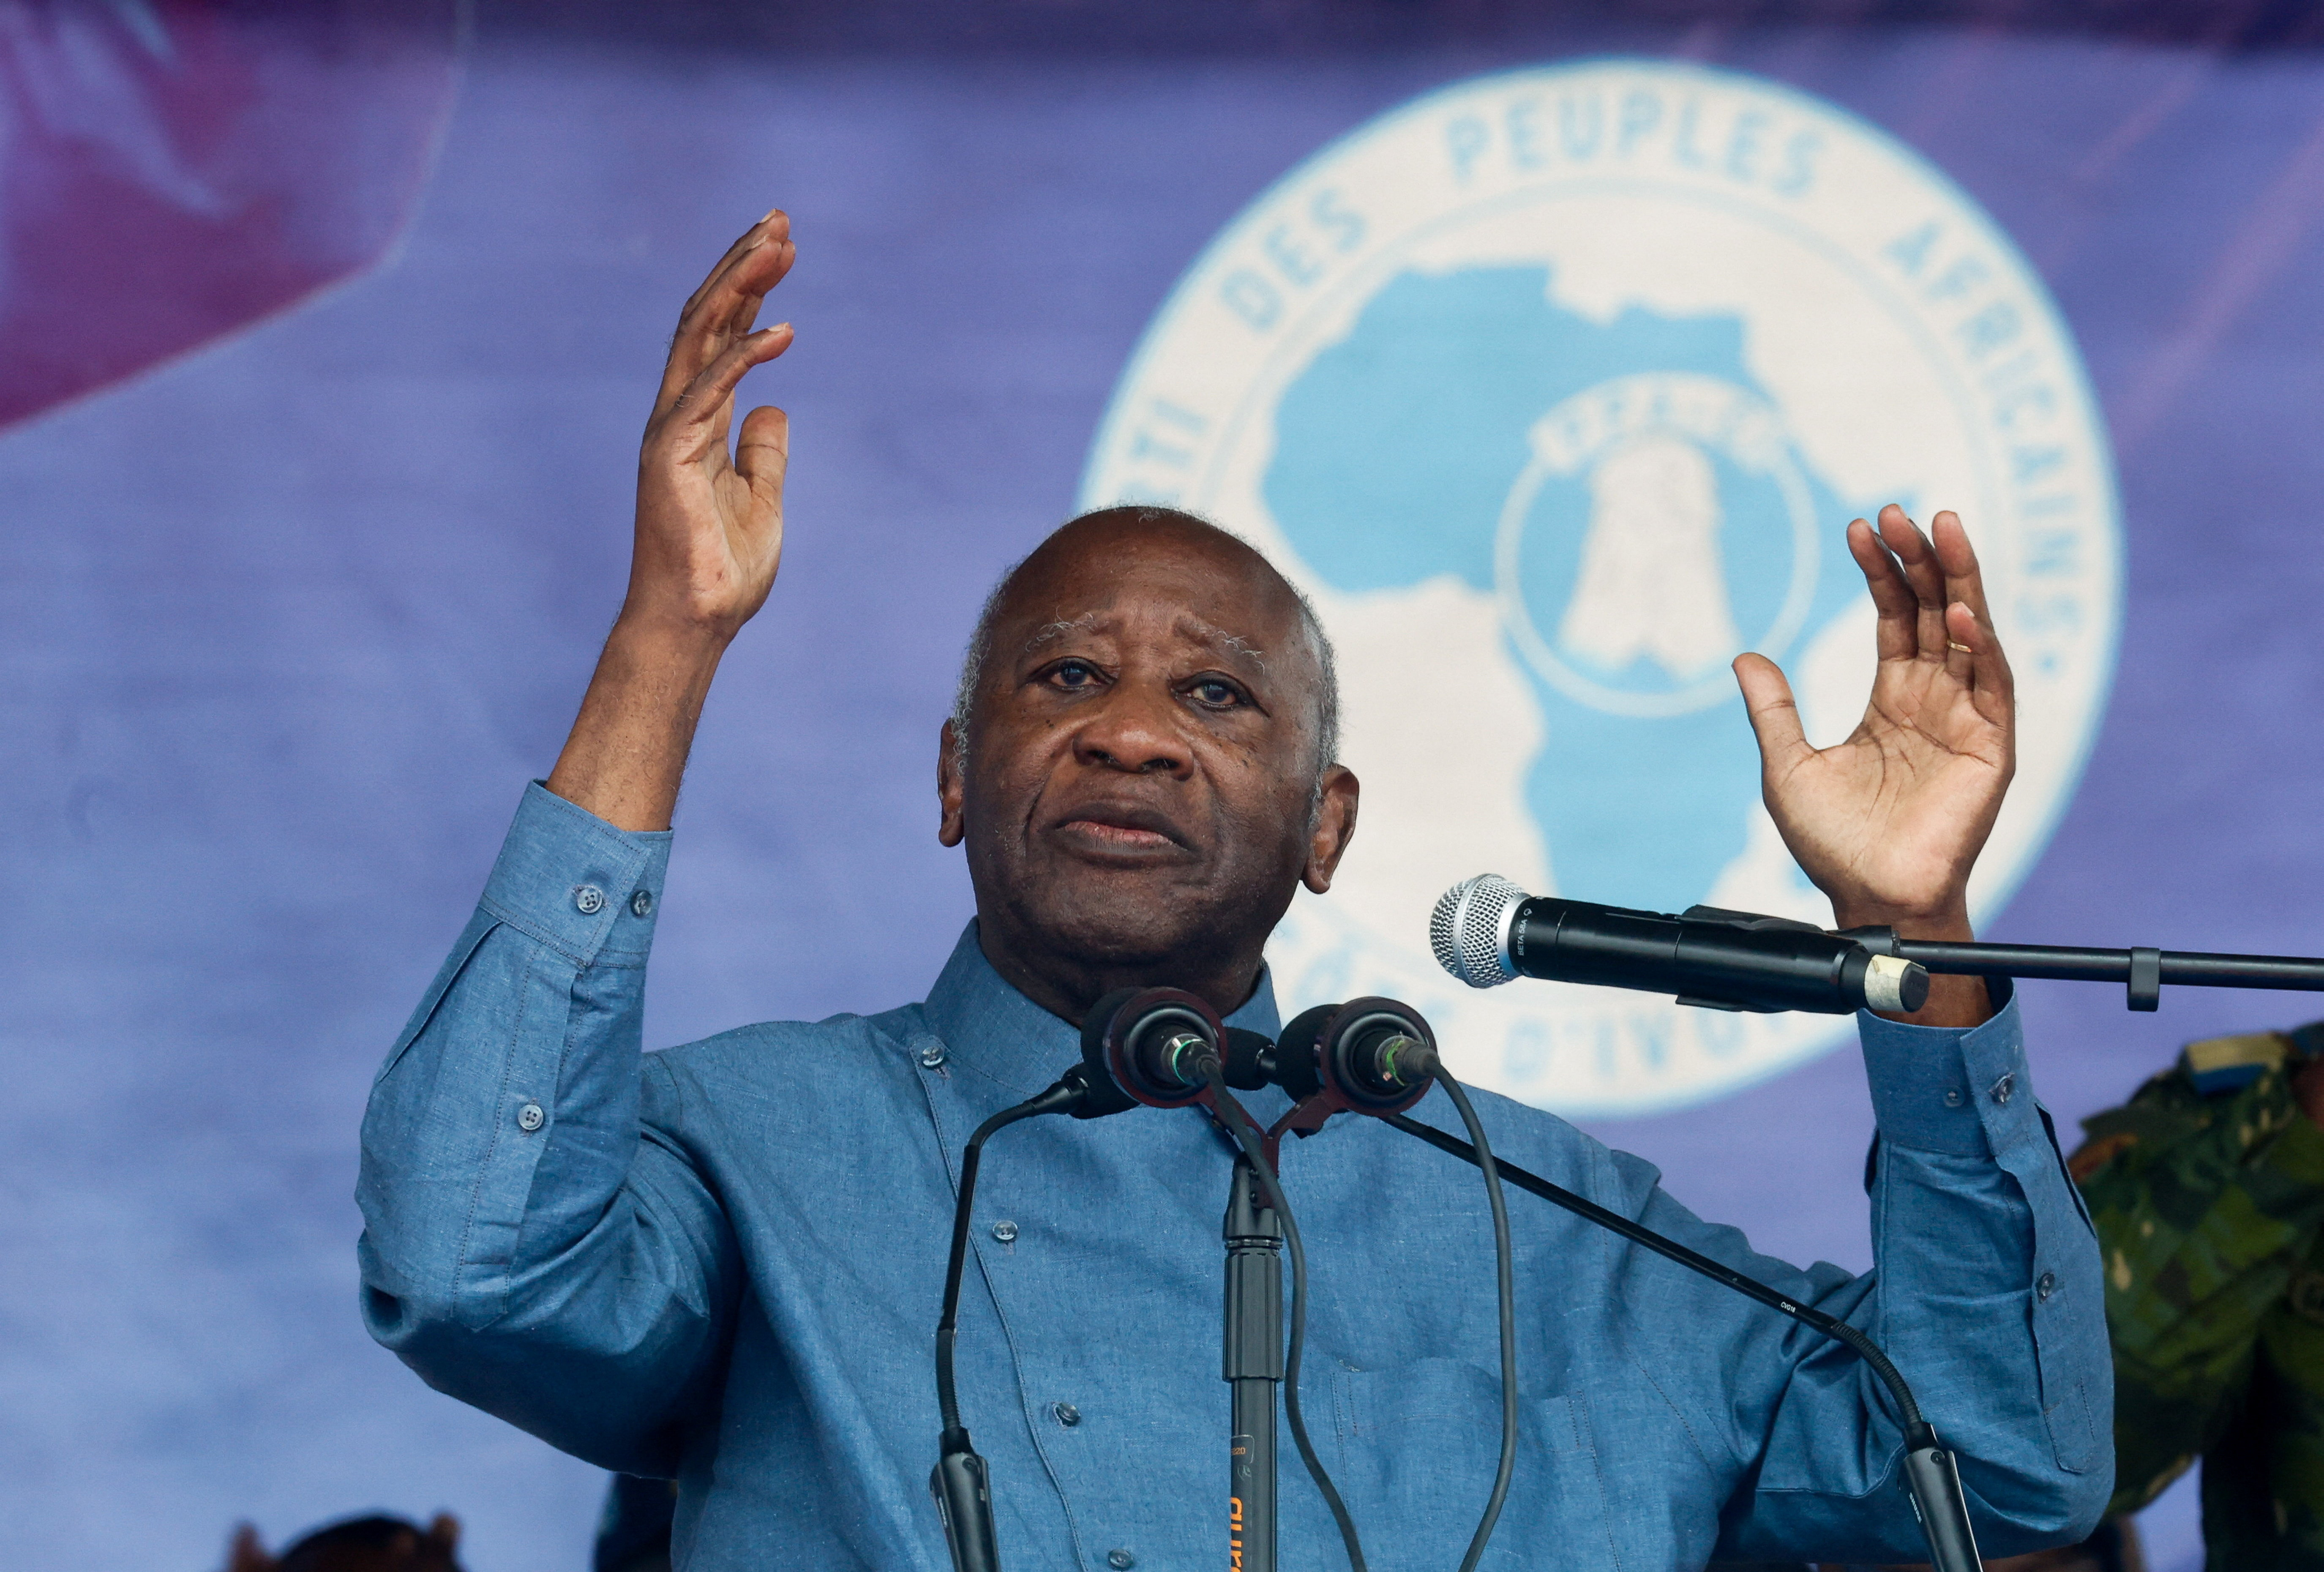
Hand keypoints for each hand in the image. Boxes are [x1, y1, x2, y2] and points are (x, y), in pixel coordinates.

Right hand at [625, 208, 796, 638]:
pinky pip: (709, 392)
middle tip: (778, 219)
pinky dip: (745, 356)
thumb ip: (764, 451)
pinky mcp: (669, 453)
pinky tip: (782, 329)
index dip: (750, 288)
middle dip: (742, 266)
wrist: (697, 620)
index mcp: (700, 420)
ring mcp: (670, 430)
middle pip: (707, 320)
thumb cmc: (724, 569)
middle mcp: (679, 414)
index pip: (722, 336)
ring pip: (700, 339)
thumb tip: (775, 406)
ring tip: (777, 245)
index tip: (781, 247)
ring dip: (739, 288)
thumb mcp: (762, 498)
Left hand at [1734, 506, 2013, 1023]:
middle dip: (1922, 559)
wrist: (1866, 896)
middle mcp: (1935, 700)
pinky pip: (1992, 686)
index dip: (1882, 571)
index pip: (1896, 617)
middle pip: (1935, 611)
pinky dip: (1982, 646)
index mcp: (1894, 700)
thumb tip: (1744, 655)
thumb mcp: (1786, 763)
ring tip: (1944, 528)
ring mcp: (1967, 721)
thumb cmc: (1832, 843)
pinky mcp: (1991, 749)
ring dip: (1960, 580)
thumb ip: (1772, 708)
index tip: (1861, 528)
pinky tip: (1961, 612)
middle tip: (1902, 510)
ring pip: (1972, 633)